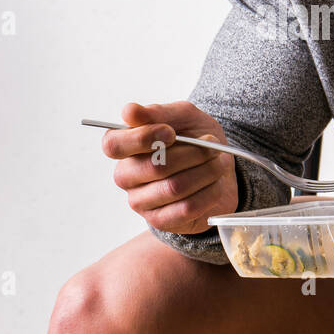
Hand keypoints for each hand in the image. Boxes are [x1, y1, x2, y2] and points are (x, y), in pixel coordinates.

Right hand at [102, 101, 237, 234]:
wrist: (220, 167)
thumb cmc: (196, 138)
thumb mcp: (183, 116)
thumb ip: (158, 112)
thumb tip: (129, 112)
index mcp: (124, 147)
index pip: (113, 145)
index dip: (142, 138)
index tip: (171, 132)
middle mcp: (126, 176)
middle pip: (153, 167)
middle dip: (192, 154)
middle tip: (212, 146)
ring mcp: (140, 201)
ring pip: (174, 187)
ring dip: (205, 172)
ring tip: (218, 162)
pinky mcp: (160, 221)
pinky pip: (187, 208)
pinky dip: (209, 193)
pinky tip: (216, 183)